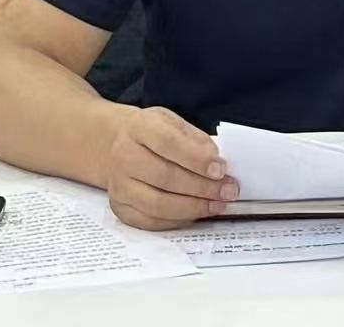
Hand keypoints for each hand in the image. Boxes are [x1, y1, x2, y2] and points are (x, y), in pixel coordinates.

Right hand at [104, 107, 234, 230]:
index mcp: (140, 127)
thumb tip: (216, 163)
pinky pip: (151, 221)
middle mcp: (124, 157)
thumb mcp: (172, 122)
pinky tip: (197, 213)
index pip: (169, 143)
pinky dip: (178, 220)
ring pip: (159, 204)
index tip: (221, 169)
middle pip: (165, 177)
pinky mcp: (120, 208)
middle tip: (228, 191)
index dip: (197, 159)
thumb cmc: (151, 134)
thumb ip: (195, 139)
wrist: (115, 144)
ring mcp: (119, 186)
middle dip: (203, 187)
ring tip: (217, 204)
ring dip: (194, 207)